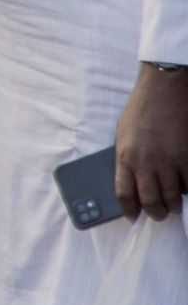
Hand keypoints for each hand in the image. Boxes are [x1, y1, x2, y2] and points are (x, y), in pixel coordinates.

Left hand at [114, 64, 187, 221]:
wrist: (164, 88)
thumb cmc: (141, 108)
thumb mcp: (123, 133)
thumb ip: (127, 157)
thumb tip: (132, 180)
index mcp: (124, 156)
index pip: (124, 194)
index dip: (129, 210)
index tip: (132, 216)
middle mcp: (145, 163)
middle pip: (150, 201)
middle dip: (155, 213)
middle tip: (159, 214)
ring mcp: (169, 161)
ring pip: (172, 198)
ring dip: (173, 206)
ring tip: (173, 205)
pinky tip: (187, 191)